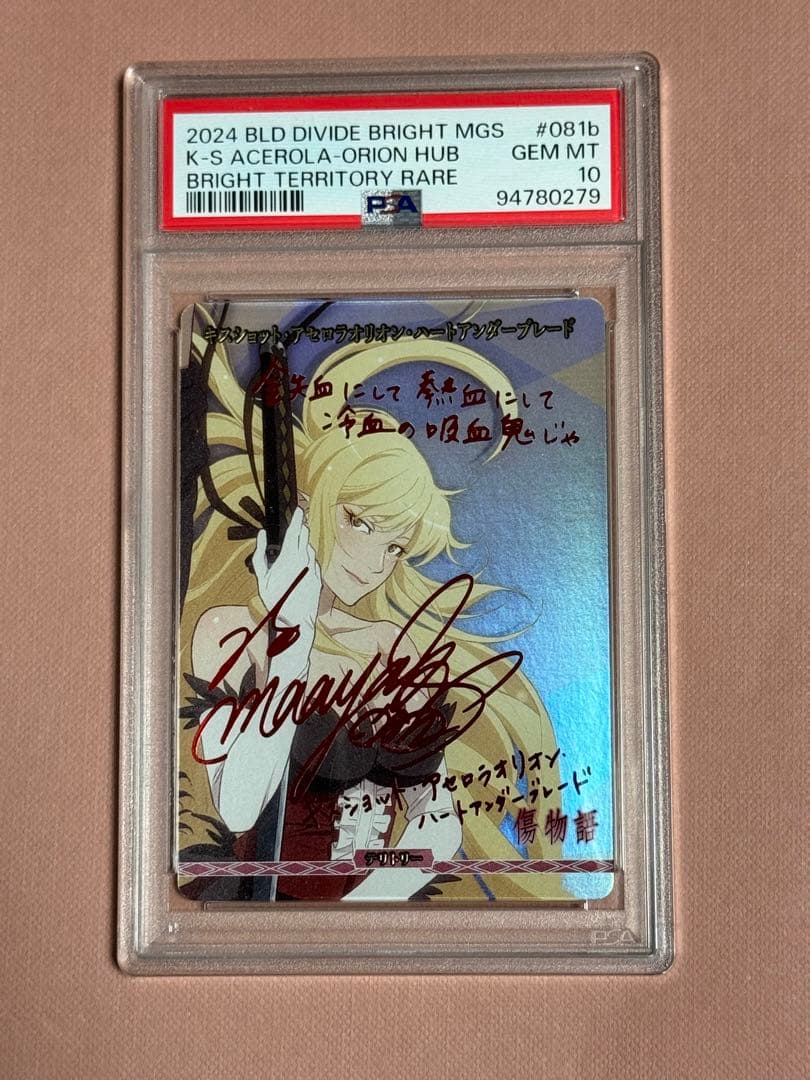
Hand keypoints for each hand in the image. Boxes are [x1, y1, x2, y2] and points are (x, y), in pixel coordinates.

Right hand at [251, 508, 320, 648]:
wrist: (296, 618)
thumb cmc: (276, 598)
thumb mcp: (261, 576)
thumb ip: (260, 553)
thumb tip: (261, 535)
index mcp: (288, 557)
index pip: (294, 530)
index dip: (296, 518)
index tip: (298, 509)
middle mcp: (303, 559)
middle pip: (304, 535)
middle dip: (300, 528)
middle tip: (295, 524)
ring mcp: (312, 567)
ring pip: (308, 548)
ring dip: (301, 546)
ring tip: (291, 556)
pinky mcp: (317, 574)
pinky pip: (311, 561)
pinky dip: (305, 560)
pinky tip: (297, 569)